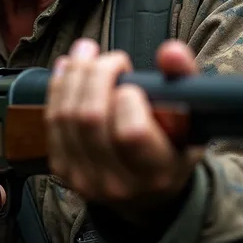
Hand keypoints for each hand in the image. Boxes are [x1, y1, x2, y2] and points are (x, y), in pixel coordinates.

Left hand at [45, 39, 203, 223]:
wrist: (147, 190)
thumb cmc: (171, 147)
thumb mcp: (191, 117)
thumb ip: (184, 79)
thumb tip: (171, 51)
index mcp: (156, 172)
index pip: (131, 133)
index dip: (126, 99)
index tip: (133, 85)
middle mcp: (117, 183)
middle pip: (91, 118)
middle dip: (96, 74)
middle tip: (111, 58)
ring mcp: (84, 179)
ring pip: (66, 116)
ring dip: (74, 75)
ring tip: (87, 51)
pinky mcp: (62, 169)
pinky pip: (51, 121)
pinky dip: (57, 87)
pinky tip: (67, 67)